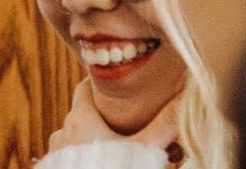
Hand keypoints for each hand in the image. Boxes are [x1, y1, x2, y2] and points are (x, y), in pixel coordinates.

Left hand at [48, 79, 181, 161]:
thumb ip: (166, 122)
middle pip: (83, 114)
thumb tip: (188, 96)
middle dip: (103, 116)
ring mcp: (57, 153)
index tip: (114, 84)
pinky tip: (104, 162)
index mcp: (80, 119)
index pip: (84, 88)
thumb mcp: (147, 147)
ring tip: (117, 145)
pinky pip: (70, 157)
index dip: (99, 83)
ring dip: (94, 138)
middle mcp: (63, 133)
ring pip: (76, 137)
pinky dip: (86, 156)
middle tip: (125, 119)